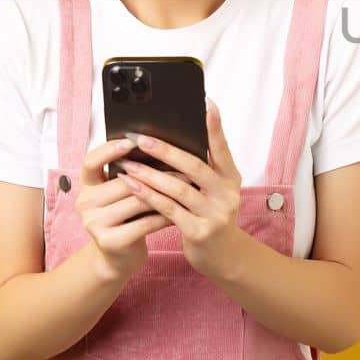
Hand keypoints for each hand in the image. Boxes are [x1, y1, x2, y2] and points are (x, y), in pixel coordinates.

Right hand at [74, 136, 173, 282]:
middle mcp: (85, 203)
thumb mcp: (121, 195)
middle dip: (156, 173)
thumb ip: (131, 174)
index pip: (90, 162)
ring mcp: (94, 223)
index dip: (108, 150)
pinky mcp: (110, 241)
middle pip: (124, 181)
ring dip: (166, 192)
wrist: (119, 257)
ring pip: (137, 201)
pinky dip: (166, 215)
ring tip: (188, 184)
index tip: (132, 141)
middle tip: (183, 164)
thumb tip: (162, 146)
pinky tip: (183, 209)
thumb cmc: (126, 218)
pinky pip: (145, 222)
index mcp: (86, 186)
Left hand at [118, 97, 248, 279]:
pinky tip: (133, 187)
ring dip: (150, 175)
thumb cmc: (211, 216)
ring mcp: (215, 214)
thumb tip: (175, 141)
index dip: (214, 126)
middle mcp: (227, 194)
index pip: (222, 148)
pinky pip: (169, 210)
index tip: (205, 103)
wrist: (222, 256)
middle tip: (141, 139)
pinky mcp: (199, 232)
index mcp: (231, 178)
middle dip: (166, 151)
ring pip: (178, 189)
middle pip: (195, 167)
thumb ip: (203, 170)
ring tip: (128, 165)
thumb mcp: (214, 191)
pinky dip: (149, 196)